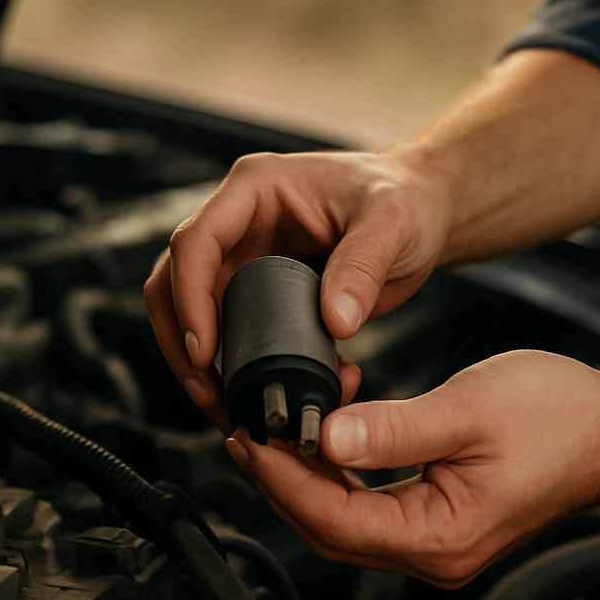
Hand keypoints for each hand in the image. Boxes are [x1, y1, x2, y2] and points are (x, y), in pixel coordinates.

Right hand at [145, 150, 451, 429]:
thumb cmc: (406, 202)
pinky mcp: (259, 293)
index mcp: (256, 188)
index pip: (196, 241)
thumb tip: (334, 322)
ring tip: (230, 411)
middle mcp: (238, 221)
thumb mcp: (393, 226)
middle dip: (184, 344)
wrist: (422, 212)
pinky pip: (230, 334)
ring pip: (193, 314)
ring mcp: (244, 258)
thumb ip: (364, 267)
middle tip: (211, 397)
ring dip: (202, 366)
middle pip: (176, 283)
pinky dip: (237, 370)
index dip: (189, 296)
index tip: (205, 350)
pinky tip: (263, 399)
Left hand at [223, 350, 599, 586]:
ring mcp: (442, 542)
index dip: (282, 481)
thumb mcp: (468, 409)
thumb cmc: (562, 418)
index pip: (334, 521)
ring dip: (310, 478)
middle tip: (248, 432)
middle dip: (283, 482)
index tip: (249, 438)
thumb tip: (324, 436)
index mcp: (441, 537)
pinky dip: (344, 475)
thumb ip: (393, 428)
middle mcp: (437, 554)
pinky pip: (375, 508)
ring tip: (279, 428)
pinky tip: (332, 436)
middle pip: (332, 531)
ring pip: (349, 521)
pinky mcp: (446, 520)